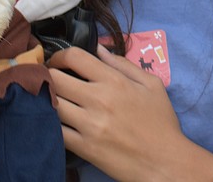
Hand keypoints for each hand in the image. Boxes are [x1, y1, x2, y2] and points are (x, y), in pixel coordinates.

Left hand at [48, 45, 202, 181]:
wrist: (165, 162)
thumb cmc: (161, 122)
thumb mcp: (151, 84)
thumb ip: (123, 64)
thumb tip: (99, 49)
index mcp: (114, 81)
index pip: (74, 57)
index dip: (60, 55)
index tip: (59, 62)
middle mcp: (98, 100)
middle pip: (55, 78)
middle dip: (48, 75)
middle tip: (50, 79)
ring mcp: (89, 125)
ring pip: (51, 103)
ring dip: (48, 98)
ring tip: (52, 98)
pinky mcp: (84, 148)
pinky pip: (55, 130)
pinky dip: (51, 122)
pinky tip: (56, 120)